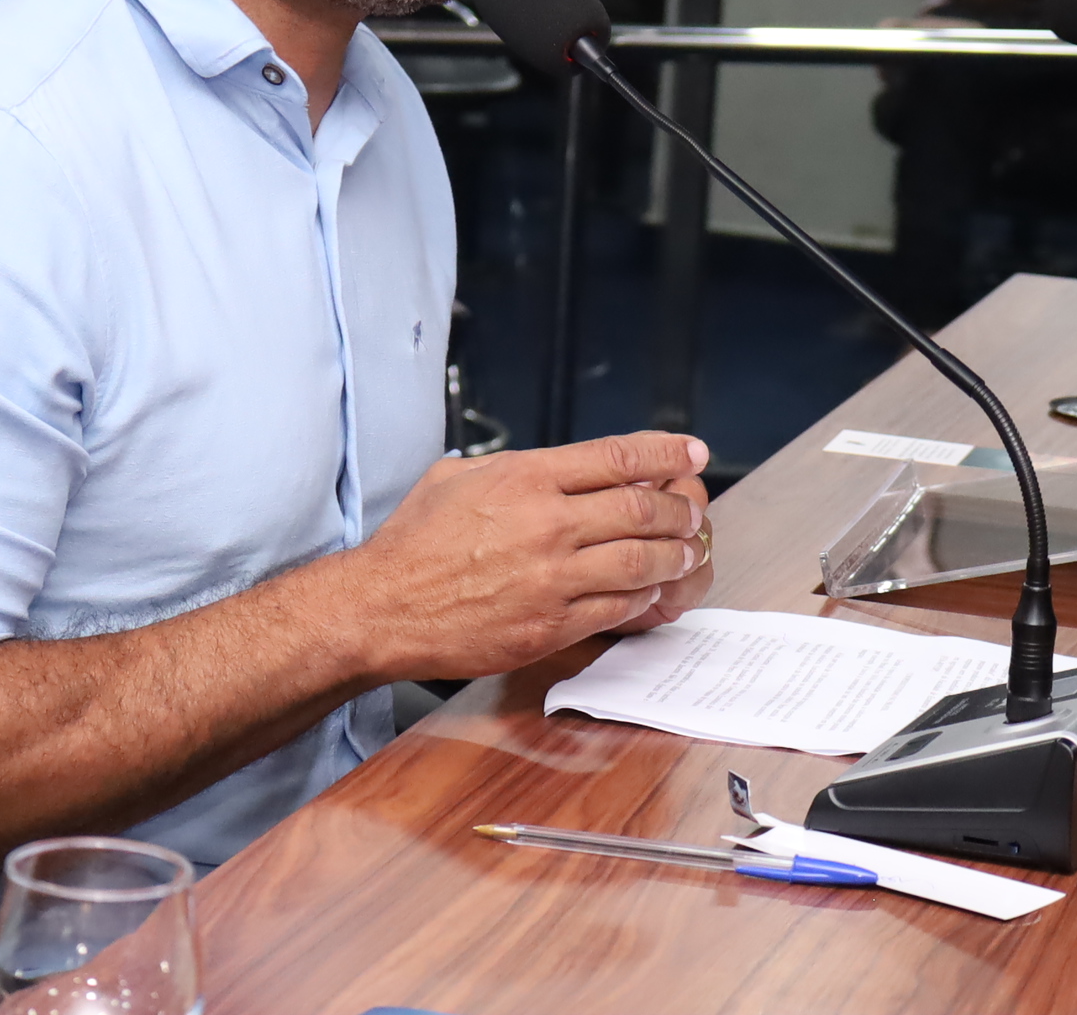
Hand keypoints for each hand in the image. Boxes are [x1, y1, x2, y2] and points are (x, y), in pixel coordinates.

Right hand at [338, 432, 709, 680]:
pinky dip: (644, 597)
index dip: (666, 453)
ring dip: (673, 555)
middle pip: (642, 510)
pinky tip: (649, 590)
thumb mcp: (456, 477)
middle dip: (679, 510)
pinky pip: (618, 608)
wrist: (384, 608)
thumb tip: (552, 464)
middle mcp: (546, 524)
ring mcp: (551, 578)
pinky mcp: (550, 625)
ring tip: (683, 552)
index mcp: (525, 478)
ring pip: (640, 561)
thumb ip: (511, 466)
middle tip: (692, 511)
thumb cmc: (413, 544)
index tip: (690, 452)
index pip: (617, 458)